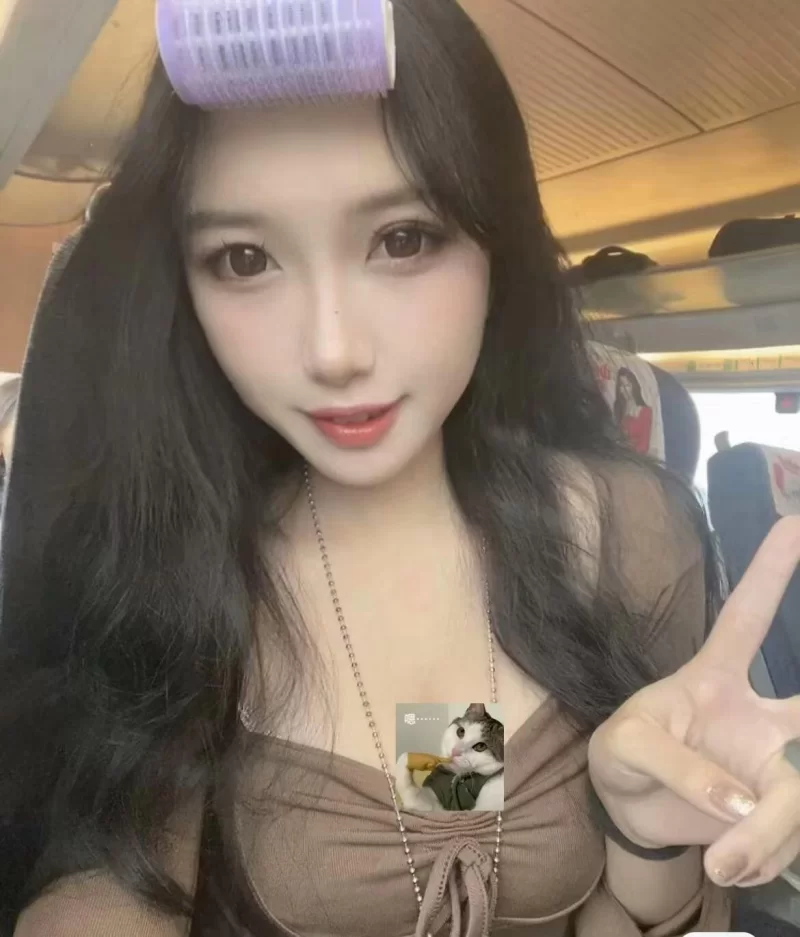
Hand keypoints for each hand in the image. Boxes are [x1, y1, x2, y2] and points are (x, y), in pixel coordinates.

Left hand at [588, 517, 799, 887]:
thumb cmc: (623, 755)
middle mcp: (759, 713)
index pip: (747, 616)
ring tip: (724, 861)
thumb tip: (739, 804)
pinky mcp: (778, 809)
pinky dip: (766, 857)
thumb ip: (675, 765)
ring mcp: (775, 761)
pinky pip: (793, 834)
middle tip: (791, 766)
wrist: (628, 811)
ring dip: (772, 835)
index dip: (772, 570)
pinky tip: (734, 862)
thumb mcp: (626, 746)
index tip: (795, 520)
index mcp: (713, 675)